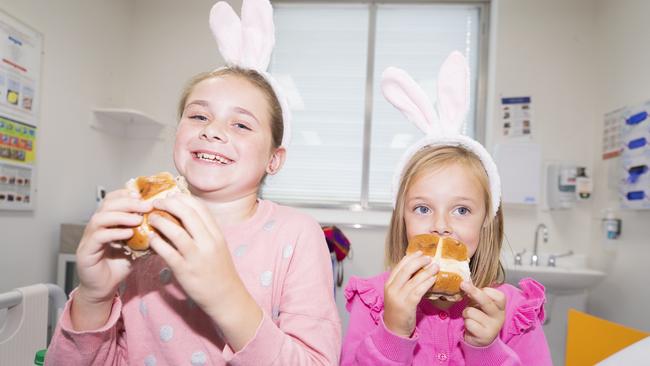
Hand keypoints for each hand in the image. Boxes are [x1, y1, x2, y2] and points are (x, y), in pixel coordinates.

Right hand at [75, 189, 151, 303]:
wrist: (104, 287)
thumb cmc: (119, 265)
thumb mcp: (137, 246)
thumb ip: (146, 234)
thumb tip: (167, 224)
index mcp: (106, 222)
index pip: (112, 200)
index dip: (126, 195)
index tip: (143, 195)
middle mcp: (95, 226)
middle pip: (106, 205)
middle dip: (127, 203)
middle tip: (146, 206)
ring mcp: (88, 238)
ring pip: (100, 218)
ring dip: (121, 216)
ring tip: (138, 219)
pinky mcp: (85, 252)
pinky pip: (98, 237)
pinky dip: (114, 233)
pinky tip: (129, 234)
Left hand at [147, 193, 261, 350]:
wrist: (226, 296)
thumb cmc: (219, 270)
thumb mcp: (217, 246)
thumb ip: (204, 231)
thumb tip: (183, 214)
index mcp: (216, 234)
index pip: (199, 207)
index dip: (182, 198)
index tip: (169, 196)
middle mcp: (208, 242)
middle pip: (187, 214)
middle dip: (168, 204)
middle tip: (155, 203)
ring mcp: (197, 256)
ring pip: (176, 231)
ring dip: (160, 221)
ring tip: (151, 219)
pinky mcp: (185, 270)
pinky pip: (167, 252)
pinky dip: (156, 242)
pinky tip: (151, 239)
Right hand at [383, 251, 438, 337]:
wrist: (394, 329)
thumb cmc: (398, 310)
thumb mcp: (397, 293)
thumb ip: (403, 282)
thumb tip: (418, 269)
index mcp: (388, 284)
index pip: (399, 266)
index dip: (410, 258)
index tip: (420, 252)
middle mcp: (392, 288)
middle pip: (406, 270)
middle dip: (419, 261)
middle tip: (429, 258)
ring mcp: (399, 297)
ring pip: (414, 279)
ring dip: (426, 271)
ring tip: (436, 266)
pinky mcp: (407, 305)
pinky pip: (418, 290)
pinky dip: (427, 283)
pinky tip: (434, 279)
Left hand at [460, 282, 505, 346]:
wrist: (481, 339)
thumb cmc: (481, 317)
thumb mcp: (483, 306)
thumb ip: (479, 295)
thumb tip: (466, 282)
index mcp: (500, 308)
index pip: (499, 296)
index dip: (488, 291)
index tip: (480, 290)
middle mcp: (499, 317)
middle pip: (486, 301)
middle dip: (473, 292)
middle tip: (463, 284)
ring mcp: (492, 327)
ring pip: (471, 311)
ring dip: (466, 312)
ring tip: (469, 317)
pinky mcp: (484, 335)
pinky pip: (468, 323)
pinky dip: (466, 322)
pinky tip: (470, 326)